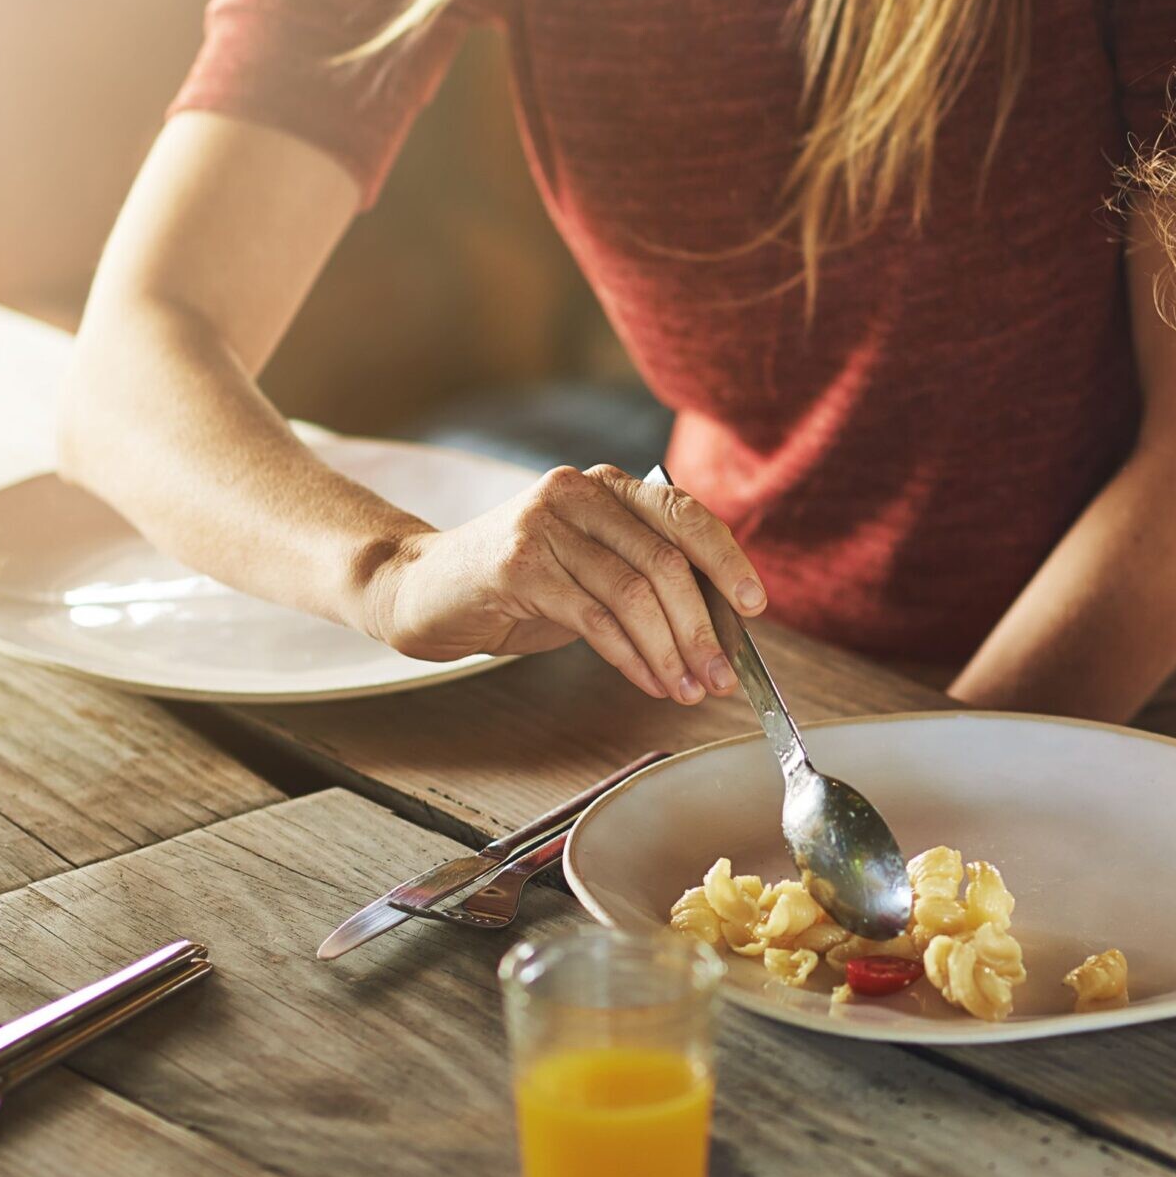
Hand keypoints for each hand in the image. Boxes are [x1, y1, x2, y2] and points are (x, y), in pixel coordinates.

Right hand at [356, 464, 762, 704]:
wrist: (420, 589)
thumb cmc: (517, 585)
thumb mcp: (590, 569)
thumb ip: (645, 577)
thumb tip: (719, 624)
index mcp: (606, 486)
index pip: (685, 515)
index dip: (727, 560)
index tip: (755, 607)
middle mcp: (579, 493)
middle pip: (666, 562)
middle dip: (703, 628)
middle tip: (723, 676)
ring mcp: (545, 525)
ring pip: (635, 595)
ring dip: (671, 652)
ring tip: (690, 690)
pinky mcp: (518, 566)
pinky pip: (596, 620)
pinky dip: (633, 658)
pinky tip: (650, 682)